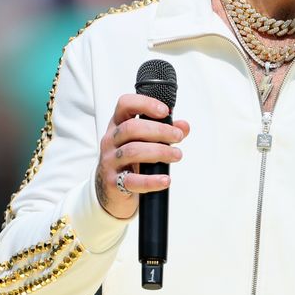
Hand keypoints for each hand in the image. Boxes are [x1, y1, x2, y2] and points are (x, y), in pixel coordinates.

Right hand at [95, 94, 189, 219]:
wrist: (111, 191)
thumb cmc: (129, 162)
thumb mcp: (144, 143)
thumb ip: (166, 132)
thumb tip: (183, 127)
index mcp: (118, 126)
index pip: (124, 105)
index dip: (144, 104)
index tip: (165, 111)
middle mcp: (111, 141)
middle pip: (131, 128)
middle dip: (159, 131)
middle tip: (178, 137)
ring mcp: (110, 161)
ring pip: (133, 151)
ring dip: (159, 152)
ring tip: (176, 155)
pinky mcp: (114, 183)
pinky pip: (133, 180)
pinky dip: (151, 181)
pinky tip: (165, 180)